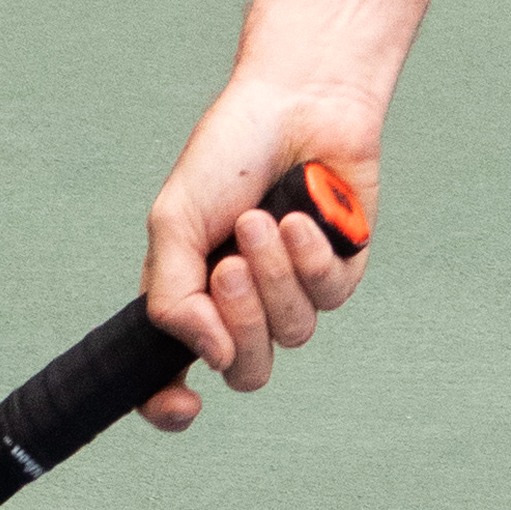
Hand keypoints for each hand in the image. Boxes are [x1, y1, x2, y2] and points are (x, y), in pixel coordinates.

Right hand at [138, 57, 381, 421]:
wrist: (295, 103)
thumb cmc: (229, 156)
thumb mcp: (174, 222)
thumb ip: (173, 296)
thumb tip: (209, 359)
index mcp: (194, 298)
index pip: (174, 377)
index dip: (170, 406)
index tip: (183, 404)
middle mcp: (245, 306)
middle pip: (247, 370)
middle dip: (239, 320)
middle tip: (229, 265)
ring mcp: (295, 292)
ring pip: (291, 335)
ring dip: (273, 277)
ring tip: (260, 221)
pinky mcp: (340, 271)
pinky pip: (328, 296)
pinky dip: (309, 256)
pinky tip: (299, 215)